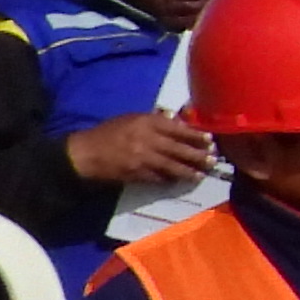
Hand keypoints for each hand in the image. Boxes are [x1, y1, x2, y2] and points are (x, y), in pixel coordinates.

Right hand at [67, 107, 218, 189]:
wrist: (85, 153)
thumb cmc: (109, 132)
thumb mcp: (131, 118)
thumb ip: (155, 119)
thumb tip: (177, 119)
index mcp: (146, 122)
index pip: (178, 128)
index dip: (196, 135)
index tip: (210, 140)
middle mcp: (147, 139)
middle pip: (179, 149)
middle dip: (198, 155)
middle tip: (213, 160)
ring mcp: (142, 158)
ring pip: (172, 166)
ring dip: (189, 171)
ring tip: (201, 175)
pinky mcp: (137, 174)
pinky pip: (158, 178)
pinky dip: (170, 180)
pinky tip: (179, 181)